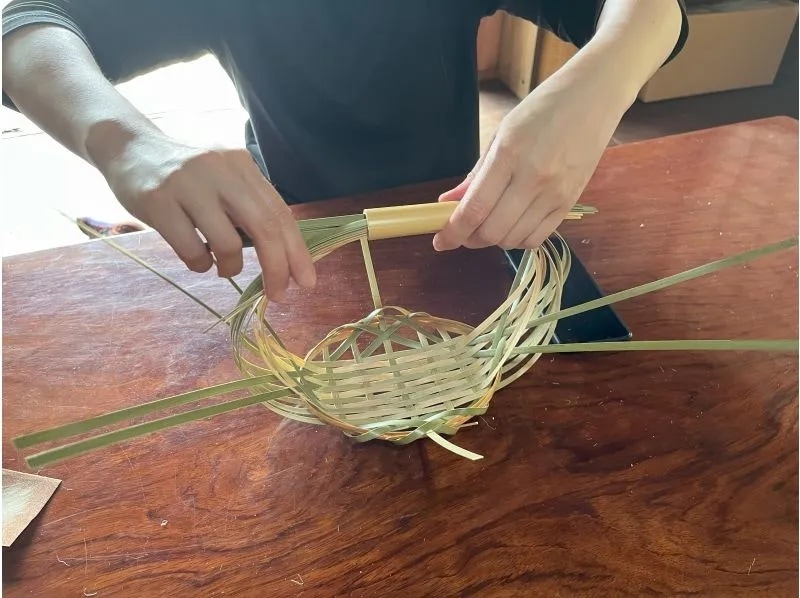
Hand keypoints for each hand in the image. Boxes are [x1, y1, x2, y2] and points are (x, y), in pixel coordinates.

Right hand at [99, 130, 314, 301]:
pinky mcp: (158, 201)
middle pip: (263, 227)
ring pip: (227, 244)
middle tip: (278, 294)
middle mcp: (219, 170)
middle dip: (277, 267)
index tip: (306, 281)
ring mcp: (187, 184)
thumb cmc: (185, 174)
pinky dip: (200, 265)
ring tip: (221, 267)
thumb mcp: (223, 178)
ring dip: (230, 267)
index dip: (297, 251)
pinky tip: (196, 259)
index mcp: (241, 165)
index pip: (279, 213)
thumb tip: (282, 255)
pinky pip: (191, 250)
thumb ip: (249, 206)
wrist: (127, 147)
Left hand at [433, 67, 626, 251]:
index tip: (440, 241)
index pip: (474, 208)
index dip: (453, 232)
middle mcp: (533, 178)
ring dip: (492, 240)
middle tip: (462, 232)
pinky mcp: (570, 202)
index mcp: (509, 154)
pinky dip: (518, 239)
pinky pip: (538, 238)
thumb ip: (476, 174)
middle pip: (492, 231)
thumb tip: (449, 202)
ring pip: (514, 239)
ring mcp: (555, 193)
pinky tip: (511, 226)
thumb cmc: (543, 110)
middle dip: (469, 239)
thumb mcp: (502, 134)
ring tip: (486, 226)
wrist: (593, 98)